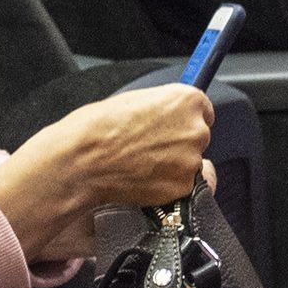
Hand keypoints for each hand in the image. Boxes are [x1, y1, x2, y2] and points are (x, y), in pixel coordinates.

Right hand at [0, 84, 216, 261]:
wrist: (83, 159)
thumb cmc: (99, 126)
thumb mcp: (134, 101)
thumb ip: (162, 108)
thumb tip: (170, 115)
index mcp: (187, 100)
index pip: (204, 110)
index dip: (185, 120)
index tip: (174, 127)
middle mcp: (196, 129)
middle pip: (198, 137)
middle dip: (179, 143)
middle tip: (149, 148)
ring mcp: (191, 160)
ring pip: (189, 164)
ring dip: (173, 166)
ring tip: (141, 164)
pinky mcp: (182, 187)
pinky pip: (179, 186)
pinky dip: (165, 185)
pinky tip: (141, 179)